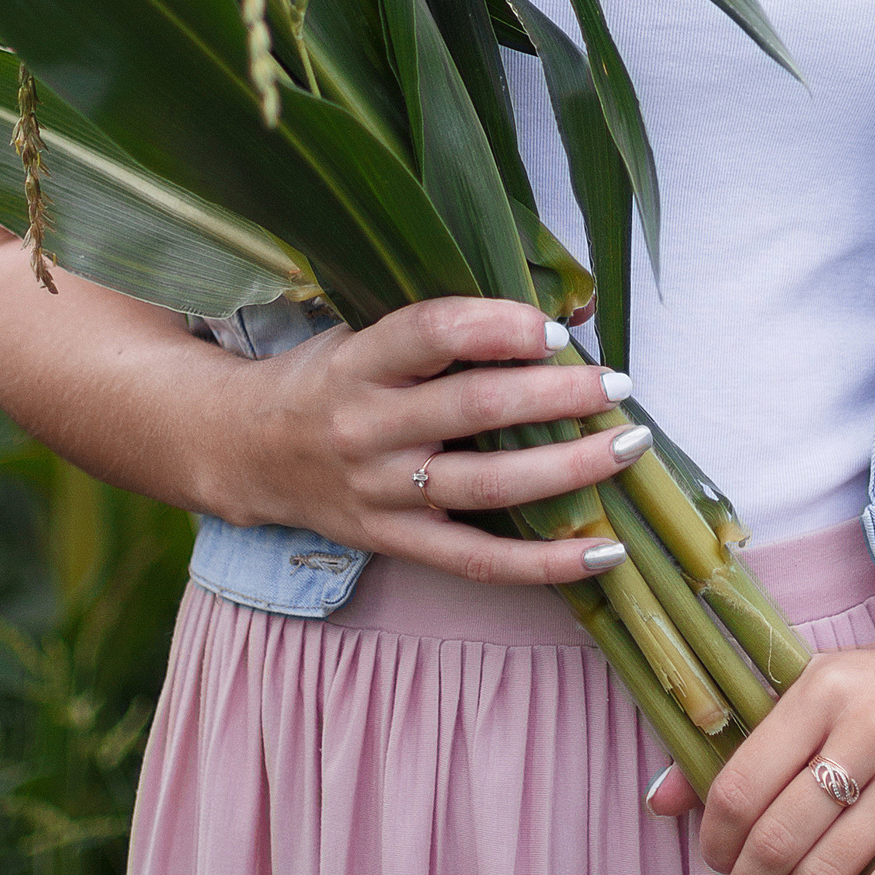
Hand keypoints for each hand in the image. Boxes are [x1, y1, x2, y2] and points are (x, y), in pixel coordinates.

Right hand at [213, 296, 639, 585]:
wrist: (246, 451)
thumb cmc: (329, 377)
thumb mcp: (365, 333)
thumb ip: (445, 326)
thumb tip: (566, 312)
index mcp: (360, 362)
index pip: (432, 333)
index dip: (498, 326)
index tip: (554, 328)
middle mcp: (367, 427)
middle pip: (474, 410)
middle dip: (556, 394)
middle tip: (617, 384)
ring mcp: (381, 492)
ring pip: (487, 486)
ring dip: (568, 468)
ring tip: (628, 446)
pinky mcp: (394, 542)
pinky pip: (479, 561)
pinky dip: (546, 562)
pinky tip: (605, 550)